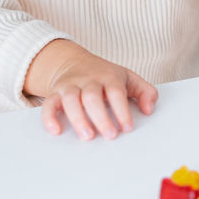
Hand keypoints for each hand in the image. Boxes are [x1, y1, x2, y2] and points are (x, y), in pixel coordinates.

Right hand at [25, 40, 157, 139]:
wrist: (74, 62)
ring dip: (78, 118)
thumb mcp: (129, 78)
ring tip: (87, 136)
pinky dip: (49, 117)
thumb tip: (149, 109)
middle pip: (92, 96)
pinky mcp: (55, 93)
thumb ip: (145, 92)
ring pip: (71, 99)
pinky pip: (49, 103)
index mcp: (109, 76)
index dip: (122, 110)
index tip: (127, 127)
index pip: (116, 91)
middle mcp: (88, 80)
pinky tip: (56, 130)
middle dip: (101, 117)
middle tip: (110, 136)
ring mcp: (70, 86)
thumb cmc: (105, 76)